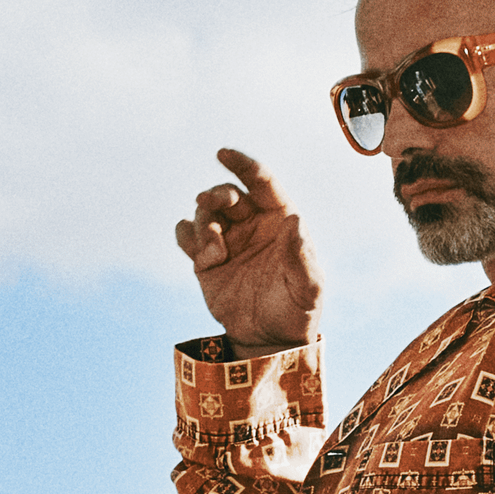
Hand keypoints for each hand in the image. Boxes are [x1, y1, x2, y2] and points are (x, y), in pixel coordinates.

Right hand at [175, 148, 322, 351]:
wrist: (268, 339)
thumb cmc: (297, 311)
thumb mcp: (309, 287)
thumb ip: (302, 255)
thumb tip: (295, 220)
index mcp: (280, 219)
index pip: (261, 181)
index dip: (243, 164)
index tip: (222, 154)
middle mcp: (252, 224)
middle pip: (228, 193)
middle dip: (216, 195)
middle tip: (208, 204)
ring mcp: (227, 240)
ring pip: (204, 211)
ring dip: (203, 223)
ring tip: (214, 254)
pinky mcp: (204, 259)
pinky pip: (185, 233)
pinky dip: (187, 237)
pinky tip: (204, 259)